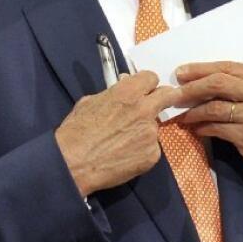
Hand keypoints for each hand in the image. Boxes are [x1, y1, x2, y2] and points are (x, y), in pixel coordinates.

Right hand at [55, 71, 183, 196]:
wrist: (73, 164)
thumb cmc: (76, 132)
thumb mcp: (90, 102)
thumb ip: (113, 94)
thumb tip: (124, 88)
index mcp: (128, 92)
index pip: (151, 77)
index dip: (146, 84)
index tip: (143, 90)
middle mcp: (145, 109)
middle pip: (169, 95)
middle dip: (163, 98)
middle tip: (153, 106)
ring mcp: (151, 133)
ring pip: (155, 125)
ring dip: (145, 129)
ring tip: (124, 141)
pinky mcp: (153, 154)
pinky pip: (152, 148)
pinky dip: (142, 150)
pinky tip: (125, 156)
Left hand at [173, 61, 242, 188]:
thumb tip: (204, 80)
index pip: (229, 67)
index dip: (201, 69)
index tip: (182, 73)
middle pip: (219, 82)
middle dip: (192, 87)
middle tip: (175, 93)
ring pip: (215, 107)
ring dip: (194, 111)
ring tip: (183, 114)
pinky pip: (217, 128)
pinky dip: (203, 127)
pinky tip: (196, 128)